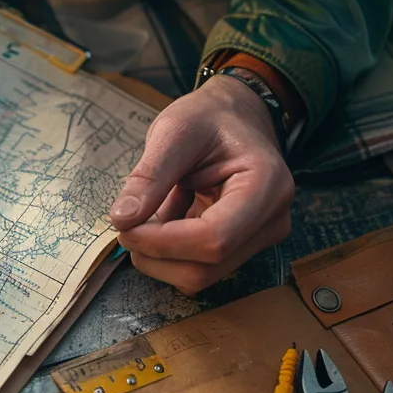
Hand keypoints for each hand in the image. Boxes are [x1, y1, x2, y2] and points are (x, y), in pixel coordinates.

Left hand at [107, 75, 294, 292]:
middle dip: (154, 254)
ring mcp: (259, 238)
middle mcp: (271, 221)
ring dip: (158, 256)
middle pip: (204, 268)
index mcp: (266, 185)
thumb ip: (149, 176)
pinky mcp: (242, 247)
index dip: (161, 242)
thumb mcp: (174, 131)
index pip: (213, 239)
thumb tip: (122, 220)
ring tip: (148, 214)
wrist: (235, 117)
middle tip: (126, 222)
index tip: (124, 225)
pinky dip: (168, 252)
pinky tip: (165, 217)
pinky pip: (197, 267)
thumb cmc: (209, 118)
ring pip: (198, 276)